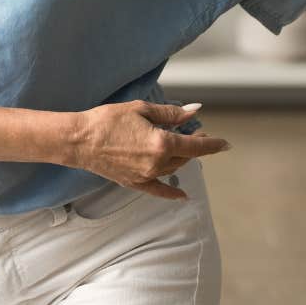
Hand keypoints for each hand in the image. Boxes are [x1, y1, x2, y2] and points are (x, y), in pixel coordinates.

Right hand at [67, 100, 230, 199]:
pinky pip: (158, 190)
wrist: (80, 140)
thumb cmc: (108, 120)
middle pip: (185, 157)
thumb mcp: (142, 109)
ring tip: (185, 145)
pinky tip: (182, 195)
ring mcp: (145, 176)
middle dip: (196, 145)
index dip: (212, 144)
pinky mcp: (134, 183)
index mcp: (161, 143)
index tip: (225, 143)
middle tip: (199, 132)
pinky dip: (172, 192)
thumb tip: (193, 111)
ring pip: (173, 169)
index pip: (195, 146)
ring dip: (183, 159)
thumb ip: (171, 114)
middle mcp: (156, 164)